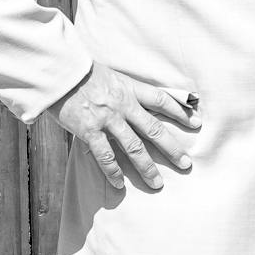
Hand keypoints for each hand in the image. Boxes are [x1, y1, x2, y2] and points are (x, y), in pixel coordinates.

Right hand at [54, 63, 198, 190]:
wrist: (58, 71)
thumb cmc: (80, 72)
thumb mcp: (109, 75)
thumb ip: (122, 91)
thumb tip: (132, 106)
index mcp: (129, 88)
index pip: (162, 100)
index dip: (181, 112)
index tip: (196, 123)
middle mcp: (123, 105)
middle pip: (154, 130)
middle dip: (172, 149)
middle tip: (186, 164)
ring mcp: (107, 119)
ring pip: (134, 148)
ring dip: (146, 168)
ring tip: (157, 183)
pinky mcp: (89, 130)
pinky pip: (105, 156)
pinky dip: (113, 171)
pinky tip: (120, 184)